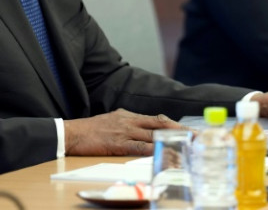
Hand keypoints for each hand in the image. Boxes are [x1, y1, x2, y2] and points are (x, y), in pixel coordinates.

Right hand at [64, 109, 183, 155]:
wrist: (71, 132)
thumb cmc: (90, 130)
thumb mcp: (112, 121)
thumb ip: (128, 124)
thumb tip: (142, 131)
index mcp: (129, 115)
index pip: (157, 119)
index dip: (174, 125)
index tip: (189, 130)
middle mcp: (130, 121)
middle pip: (161, 124)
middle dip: (180, 130)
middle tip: (196, 136)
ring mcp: (124, 131)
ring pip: (153, 135)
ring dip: (171, 140)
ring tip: (186, 146)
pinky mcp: (117, 143)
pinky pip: (138, 147)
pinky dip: (151, 150)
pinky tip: (162, 152)